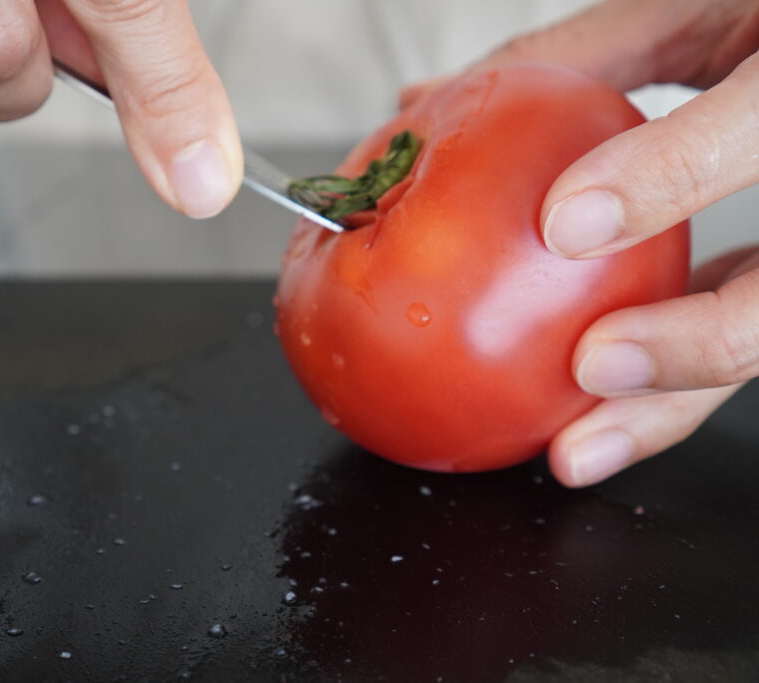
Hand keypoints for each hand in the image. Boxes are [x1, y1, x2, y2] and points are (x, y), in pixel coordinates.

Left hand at [401, 0, 758, 486]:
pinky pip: (739, 323)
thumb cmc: (757, 21)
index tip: (565, 226)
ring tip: (580, 449)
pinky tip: (592, 412)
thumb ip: (577, 61)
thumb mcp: (683, 14)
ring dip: (674, 401)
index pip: (755, 120)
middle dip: (698, 349)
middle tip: (594, 373)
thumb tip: (429, 101)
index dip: (667, 177)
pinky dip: (663, 378)